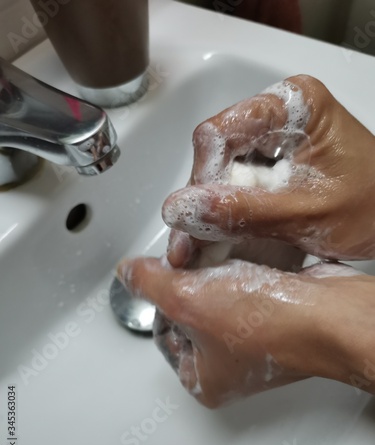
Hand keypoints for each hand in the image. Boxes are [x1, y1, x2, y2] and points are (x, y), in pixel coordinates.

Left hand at [118, 257, 374, 407]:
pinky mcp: (273, 317)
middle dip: (185, 282)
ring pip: (216, 297)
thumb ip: (149, 283)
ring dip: (210, 271)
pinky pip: (241, 289)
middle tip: (184, 260)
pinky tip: (236, 255)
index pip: (163, 336)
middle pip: (189, 314)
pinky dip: (236, 270)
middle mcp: (229, 365)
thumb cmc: (268, 323)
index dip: (157, 300)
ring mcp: (253, 342)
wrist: (329, 313)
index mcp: (204, 378)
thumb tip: (127, 272)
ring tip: (209, 253)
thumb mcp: (187, 298)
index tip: (160, 274)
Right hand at [164, 75, 374, 264]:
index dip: (203, 177)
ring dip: (212, 207)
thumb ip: (246, 211)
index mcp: (294, 105)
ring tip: (203, 243)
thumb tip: (185, 209)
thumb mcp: (309, 213)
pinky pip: (236, 181)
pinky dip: (228, 209)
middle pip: (216, 151)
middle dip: (204, 199)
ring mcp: (273, 137)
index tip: (196, 217)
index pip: (221, 133)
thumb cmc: (373, 206)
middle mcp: (278, 114)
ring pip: (221, 169)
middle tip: (192, 241)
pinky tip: (223, 232)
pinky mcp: (271, 160)